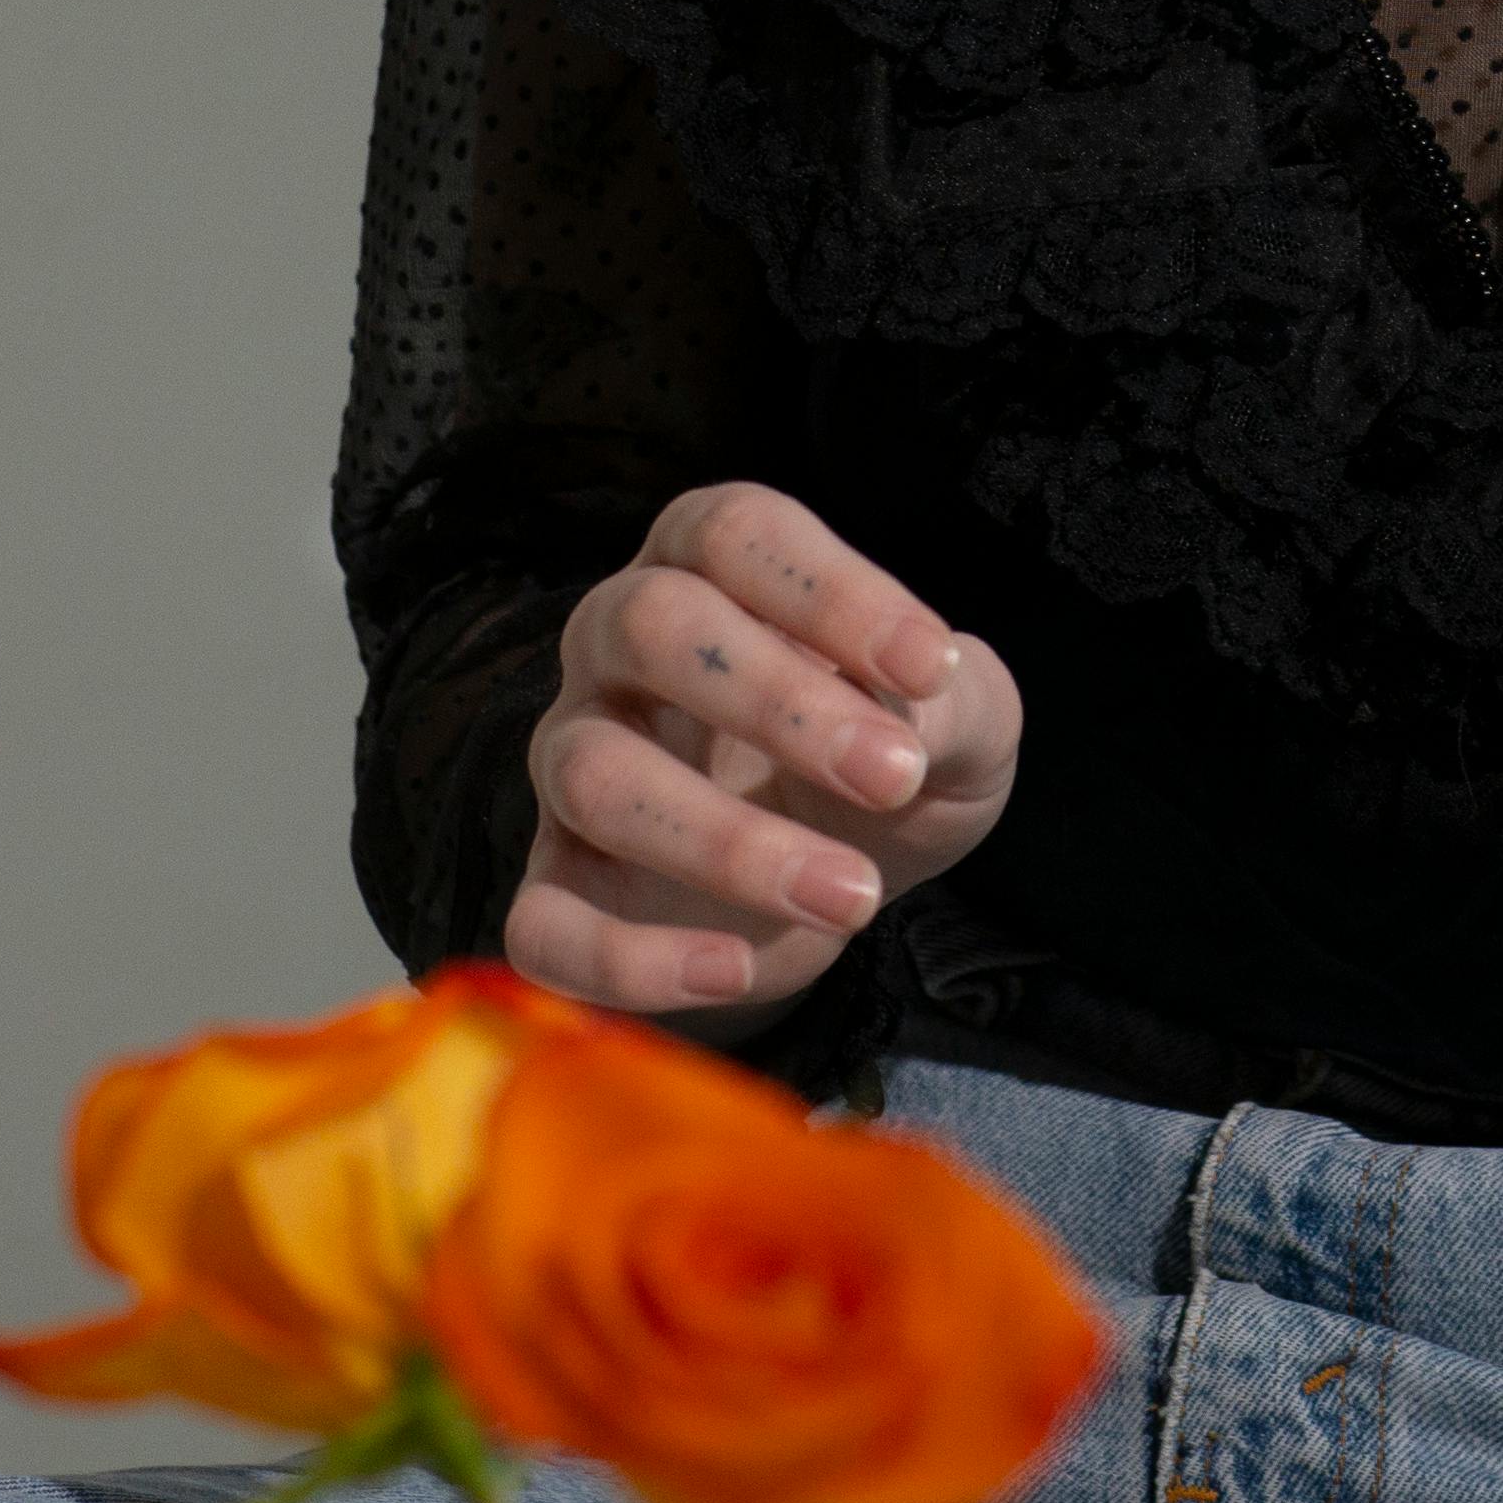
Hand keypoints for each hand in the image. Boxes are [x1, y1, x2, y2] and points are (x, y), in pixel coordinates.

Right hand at [510, 483, 1022, 1027]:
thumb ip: (952, 698)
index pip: (737, 533)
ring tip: (853, 895)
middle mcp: (616, 643)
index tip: (932, 667)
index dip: (829, 592)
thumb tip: (912, 715)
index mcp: (710, 564)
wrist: (844, 875)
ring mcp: (574, 761)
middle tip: (893, 777)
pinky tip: (735, 970)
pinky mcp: (559, 885)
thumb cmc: (887, 752)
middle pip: (649, 625)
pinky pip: (545, 923)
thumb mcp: (957, 714)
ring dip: (725, 843)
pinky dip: (630, 960)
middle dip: (775, 701)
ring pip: (596, 777)